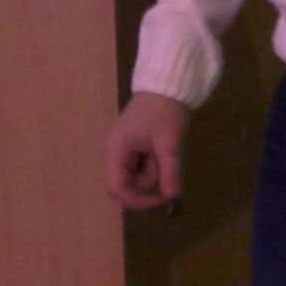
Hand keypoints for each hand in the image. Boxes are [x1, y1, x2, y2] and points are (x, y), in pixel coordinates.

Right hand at [105, 91, 188, 210]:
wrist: (166, 85)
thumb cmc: (165, 111)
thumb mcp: (169, 142)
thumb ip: (169, 171)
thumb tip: (172, 199)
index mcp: (116, 151)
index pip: (117, 188)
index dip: (138, 200)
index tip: (162, 201)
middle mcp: (113, 154)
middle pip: (124, 186)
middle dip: (147, 186)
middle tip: (167, 173)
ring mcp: (121, 152)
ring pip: (133, 179)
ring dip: (152, 175)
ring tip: (165, 153)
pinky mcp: (131, 149)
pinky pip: (138, 169)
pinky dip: (152, 168)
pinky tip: (161, 153)